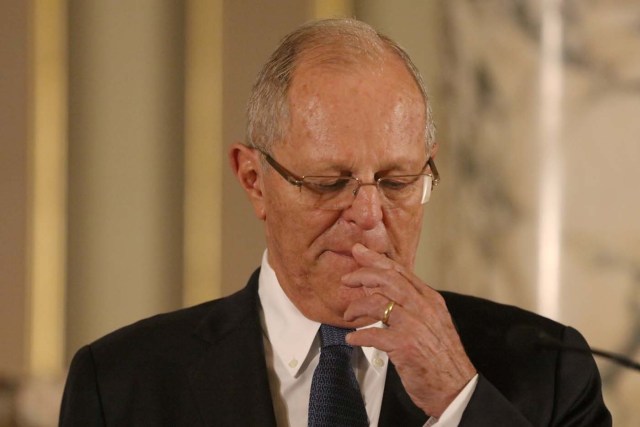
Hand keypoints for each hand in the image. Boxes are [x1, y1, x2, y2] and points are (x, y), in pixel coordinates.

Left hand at [342, 243, 475, 417]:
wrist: (456, 388)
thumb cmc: (440, 357)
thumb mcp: (431, 323)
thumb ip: (411, 305)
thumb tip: (380, 290)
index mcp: (431, 300)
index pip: (400, 271)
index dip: (376, 259)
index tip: (359, 251)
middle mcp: (424, 308)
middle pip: (387, 280)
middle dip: (362, 275)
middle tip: (346, 279)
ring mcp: (414, 326)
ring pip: (377, 303)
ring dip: (356, 308)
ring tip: (348, 316)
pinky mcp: (405, 346)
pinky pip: (373, 334)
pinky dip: (358, 335)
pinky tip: (351, 339)